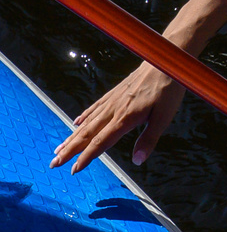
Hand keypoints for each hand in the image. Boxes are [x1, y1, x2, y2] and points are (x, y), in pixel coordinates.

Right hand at [54, 59, 186, 170]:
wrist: (163, 62)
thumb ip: (149, 139)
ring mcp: (111, 101)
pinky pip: (94, 108)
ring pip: (87, 123)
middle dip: (70, 150)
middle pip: (87, 134)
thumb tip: (137, 161)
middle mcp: (113, 111)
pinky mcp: (114, 93)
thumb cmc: (168, 90)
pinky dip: (83, 117)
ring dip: (72, 137)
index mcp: (124, 119)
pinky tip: (75, 124)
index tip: (74, 170)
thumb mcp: (164, 117)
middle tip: (54, 164)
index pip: (100, 142)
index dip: (86, 157)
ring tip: (59, 149)